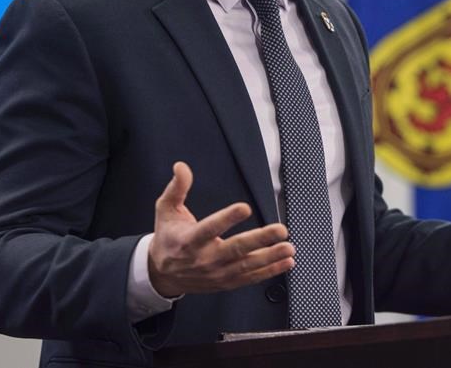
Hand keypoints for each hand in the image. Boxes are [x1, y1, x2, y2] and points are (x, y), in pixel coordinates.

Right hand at [148, 162, 294, 297]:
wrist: (162, 274)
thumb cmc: (168, 239)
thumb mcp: (165, 210)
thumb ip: (176, 188)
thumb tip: (181, 167)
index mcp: (189, 240)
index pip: (210, 228)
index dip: (227, 218)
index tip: (244, 208)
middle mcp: (205, 258)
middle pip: (235, 249)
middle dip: (260, 240)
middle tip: (280, 230)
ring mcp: (217, 273)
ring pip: (247, 265)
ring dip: (270, 257)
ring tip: (288, 247)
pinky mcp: (226, 282)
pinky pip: (250, 278)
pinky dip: (269, 271)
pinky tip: (285, 262)